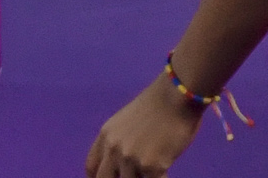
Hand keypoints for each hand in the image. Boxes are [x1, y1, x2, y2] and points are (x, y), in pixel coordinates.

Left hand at [85, 78, 204, 177]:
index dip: (97, 177)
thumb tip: (121, 163)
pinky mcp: (152, 167)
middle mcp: (113, 148)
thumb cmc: (157, 106)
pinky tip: (166, 171)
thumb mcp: (125, 122)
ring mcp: (131, 159)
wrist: (176, 96)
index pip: (91, 167)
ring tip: (153, 170)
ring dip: (141, 177)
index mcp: (106, 136)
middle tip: (133, 176)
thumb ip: (119, 142)